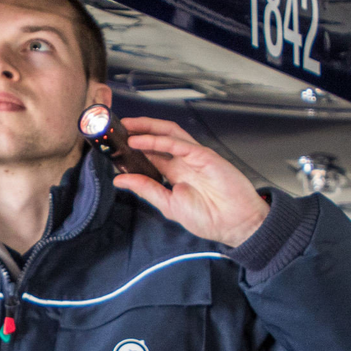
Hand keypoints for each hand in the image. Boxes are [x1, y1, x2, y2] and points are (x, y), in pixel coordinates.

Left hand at [112, 117, 269, 246]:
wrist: (235, 224)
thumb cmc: (209, 218)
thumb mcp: (168, 204)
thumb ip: (145, 189)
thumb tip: (120, 179)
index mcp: (177, 174)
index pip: (152, 155)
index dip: (134, 148)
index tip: (115, 145)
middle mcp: (184, 162)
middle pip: (159, 138)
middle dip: (138, 130)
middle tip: (118, 128)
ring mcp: (194, 157)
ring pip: (168, 133)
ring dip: (147, 127)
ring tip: (127, 126)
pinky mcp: (204, 155)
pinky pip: (178, 143)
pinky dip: (158, 140)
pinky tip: (140, 141)